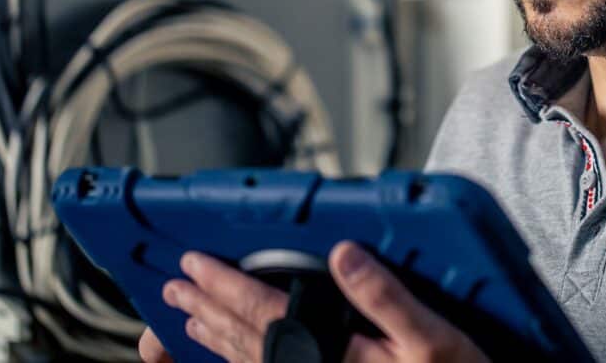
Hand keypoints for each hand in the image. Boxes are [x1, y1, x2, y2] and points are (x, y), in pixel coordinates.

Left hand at [138, 241, 488, 362]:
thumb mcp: (430, 336)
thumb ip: (384, 294)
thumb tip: (344, 253)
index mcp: (333, 353)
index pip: (263, 311)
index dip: (226, 285)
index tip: (194, 264)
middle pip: (246, 338)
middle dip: (208, 308)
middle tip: (175, 288)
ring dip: (215, 337)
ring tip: (189, 318)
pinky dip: (237, 362)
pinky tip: (231, 354)